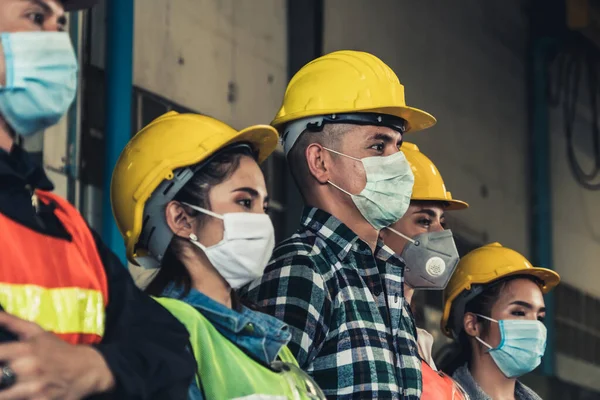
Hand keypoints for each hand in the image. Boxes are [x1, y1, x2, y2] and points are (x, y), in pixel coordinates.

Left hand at [0, 312, 114, 399]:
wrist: (87, 369)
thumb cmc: (57, 350)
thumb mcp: (37, 332)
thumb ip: (11, 322)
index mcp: (26, 349)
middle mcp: (29, 368)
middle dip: (0, 374)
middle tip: (4, 371)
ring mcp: (35, 387)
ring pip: (4, 395)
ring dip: (5, 391)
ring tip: (10, 383)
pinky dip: (17, 397)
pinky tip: (21, 392)